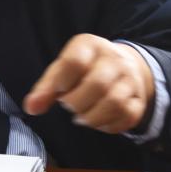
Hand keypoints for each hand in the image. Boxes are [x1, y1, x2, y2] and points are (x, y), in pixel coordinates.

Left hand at [22, 34, 154, 133]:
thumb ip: (45, 88)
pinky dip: (107, 126)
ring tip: (81, 117)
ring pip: (114, 102)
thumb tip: (31, 108)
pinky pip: (127, 117)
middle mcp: (114, 59)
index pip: (75, 62)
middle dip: (77, 103)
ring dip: (92, 117)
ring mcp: (130, 79)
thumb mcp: (63, 70)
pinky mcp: (139, 100)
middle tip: (69, 106)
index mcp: (90, 46)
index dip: (61, 82)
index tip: (59, 91)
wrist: (124, 65)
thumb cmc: (85, 69)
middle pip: (97, 84)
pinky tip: (97, 121)